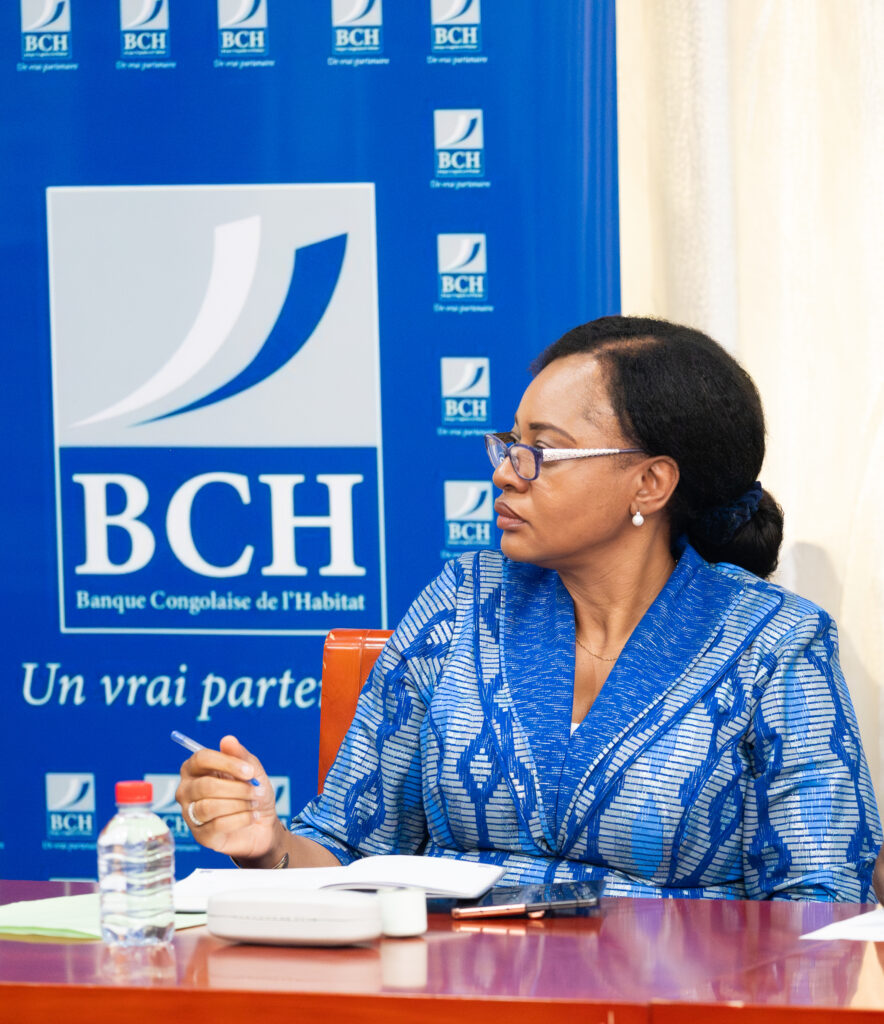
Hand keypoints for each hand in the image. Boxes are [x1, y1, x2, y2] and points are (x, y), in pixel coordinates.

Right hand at [175, 735, 285, 864]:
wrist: (263, 823)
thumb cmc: (252, 792)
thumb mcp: (252, 770)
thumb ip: (240, 755)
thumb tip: (227, 739)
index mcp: (195, 768)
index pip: (201, 759)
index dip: (227, 763)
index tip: (249, 771)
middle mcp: (187, 790)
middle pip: (205, 785)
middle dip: (237, 788)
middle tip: (256, 790)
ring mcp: (190, 814)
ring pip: (210, 807)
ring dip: (239, 804)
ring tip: (254, 803)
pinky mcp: (200, 835)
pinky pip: (217, 825)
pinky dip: (240, 819)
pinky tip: (252, 816)